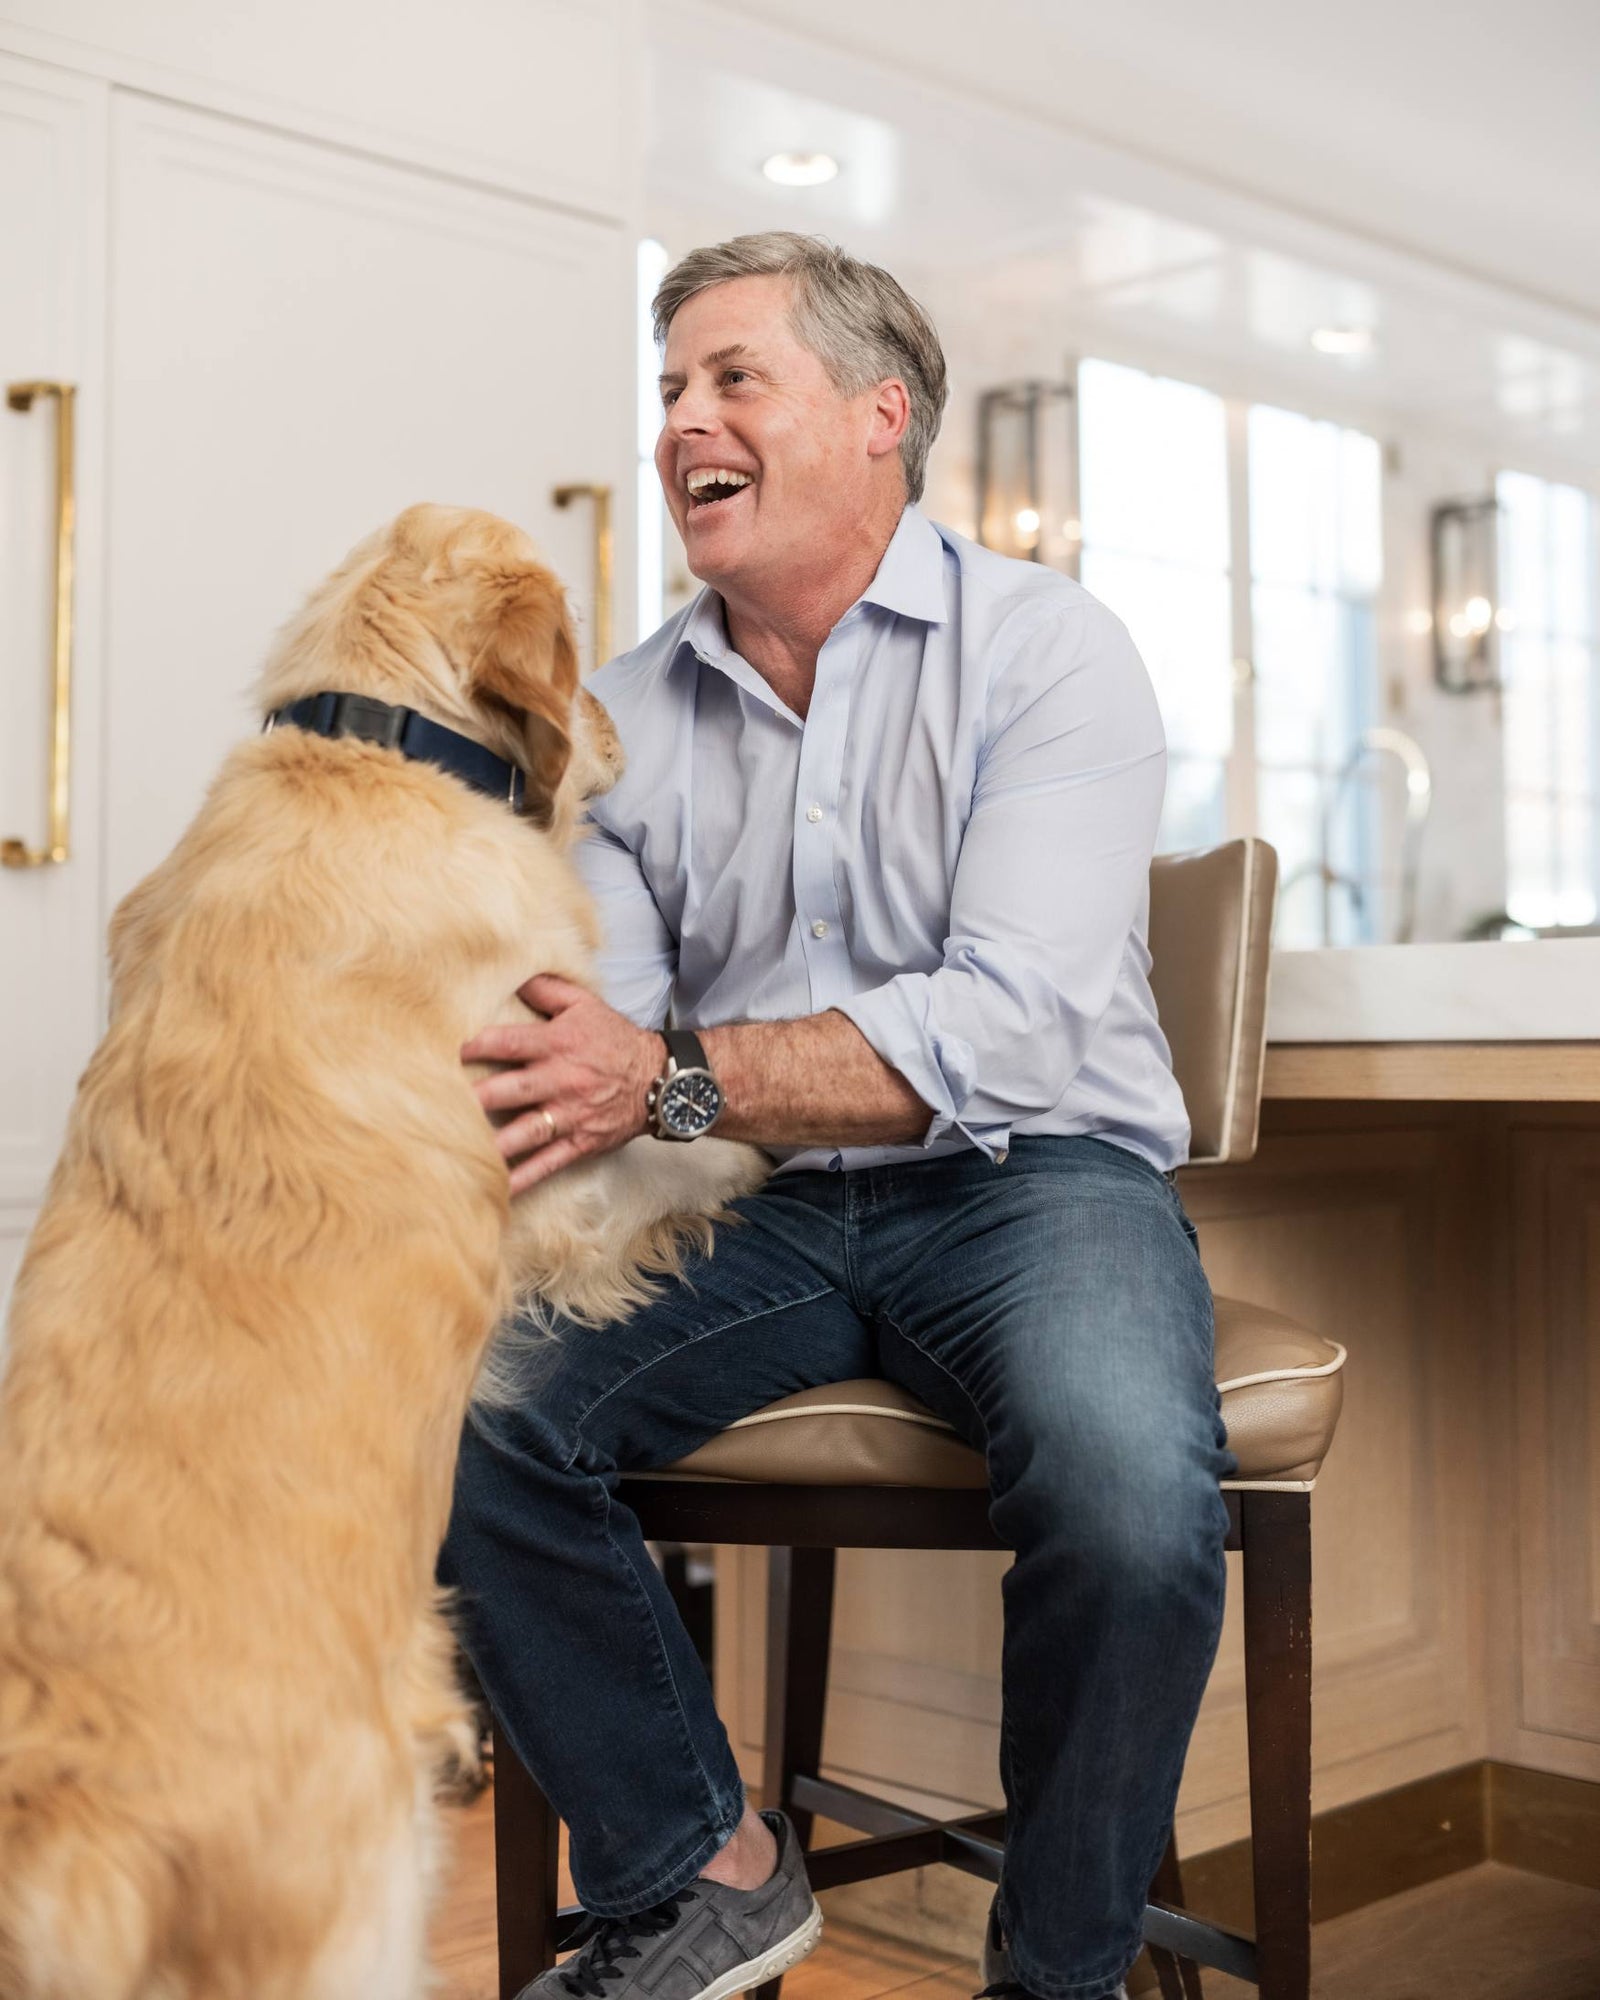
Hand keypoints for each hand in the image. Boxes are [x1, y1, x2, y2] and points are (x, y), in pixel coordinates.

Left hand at [461, 974, 664, 1193]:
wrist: (661, 1079)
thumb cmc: (615, 1039)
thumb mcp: (585, 1004)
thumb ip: (545, 989)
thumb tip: (509, 972)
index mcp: (558, 1043)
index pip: (509, 1043)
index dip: (476, 1046)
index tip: (445, 1051)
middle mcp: (562, 1079)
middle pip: (512, 1089)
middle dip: (477, 1098)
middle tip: (438, 1105)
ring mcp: (571, 1114)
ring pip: (527, 1131)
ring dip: (495, 1144)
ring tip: (462, 1152)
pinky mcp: (580, 1142)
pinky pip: (548, 1163)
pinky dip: (524, 1178)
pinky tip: (498, 1191)